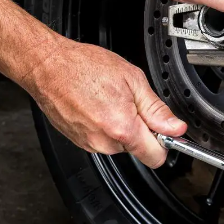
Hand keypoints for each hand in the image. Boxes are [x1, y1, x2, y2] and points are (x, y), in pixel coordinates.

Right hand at [26, 39, 187, 167]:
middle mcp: (104, 142)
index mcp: (122, 128)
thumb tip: (176, 128)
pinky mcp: (78, 141)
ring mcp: (89, 143)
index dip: (164, 142)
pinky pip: (101, 139)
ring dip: (120, 126)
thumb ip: (157, 109)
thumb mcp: (132, 79)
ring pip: (119, 143)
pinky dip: (103, 125)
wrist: (48, 66)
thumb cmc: (83, 67)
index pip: (155, 157)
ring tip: (108, 100)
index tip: (164, 130)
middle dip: (139, 128)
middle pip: (137, 148)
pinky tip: (95, 105)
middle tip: (129, 101)